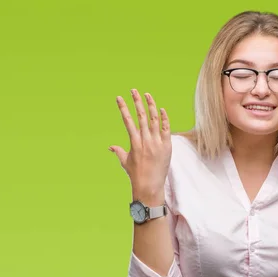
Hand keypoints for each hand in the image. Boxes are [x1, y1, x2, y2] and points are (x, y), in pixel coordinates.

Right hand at [109, 89, 171, 204]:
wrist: (150, 186)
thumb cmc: (136, 175)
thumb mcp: (125, 162)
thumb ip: (118, 151)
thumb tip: (110, 147)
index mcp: (134, 142)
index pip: (127, 121)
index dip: (123, 108)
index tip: (119, 98)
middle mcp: (145, 140)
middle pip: (141, 116)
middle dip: (136, 101)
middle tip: (133, 90)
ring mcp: (157, 143)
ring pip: (154, 119)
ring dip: (151, 105)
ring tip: (147, 95)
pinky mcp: (167, 146)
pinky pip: (166, 129)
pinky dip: (164, 118)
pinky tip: (161, 109)